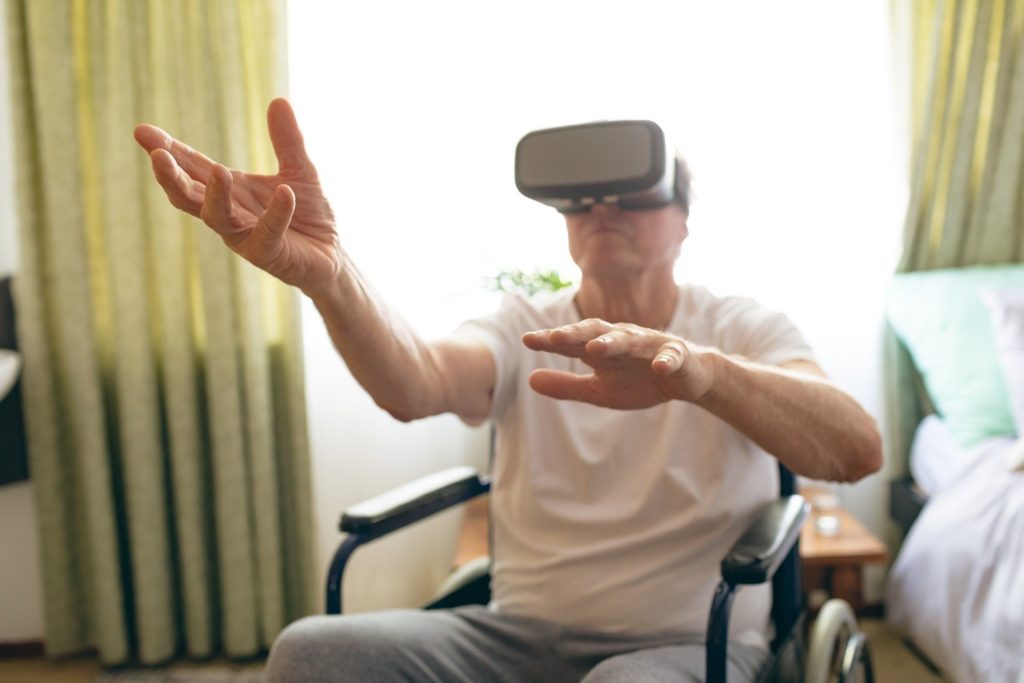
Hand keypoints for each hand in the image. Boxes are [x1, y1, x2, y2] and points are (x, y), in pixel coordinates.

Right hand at [134, 98, 339, 296]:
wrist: (331, 256)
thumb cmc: (308, 216)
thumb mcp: (299, 170)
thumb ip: (287, 140)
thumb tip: (278, 100)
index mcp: (230, 190)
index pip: (192, 168)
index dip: (168, 150)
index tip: (143, 131)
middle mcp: (230, 213)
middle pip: (189, 195)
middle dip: (171, 175)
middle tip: (157, 154)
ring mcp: (246, 237)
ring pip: (217, 218)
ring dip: (215, 195)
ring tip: (218, 171)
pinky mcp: (270, 255)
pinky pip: (268, 233)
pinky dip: (276, 213)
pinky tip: (284, 193)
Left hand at [522, 319, 715, 408]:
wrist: (686, 378)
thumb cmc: (638, 380)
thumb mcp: (598, 390)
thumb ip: (566, 386)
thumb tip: (529, 380)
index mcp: (601, 348)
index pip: (572, 342)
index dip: (551, 341)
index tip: (527, 340)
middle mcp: (623, 340)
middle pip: (596, 333)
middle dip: (576, 334)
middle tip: (555, 337)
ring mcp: (651, 346)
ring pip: (630, 341)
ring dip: (613, 342)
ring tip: (595, 347)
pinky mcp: (677, 357)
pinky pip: (671, 357)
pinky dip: (666, 361)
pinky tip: (659, 367)